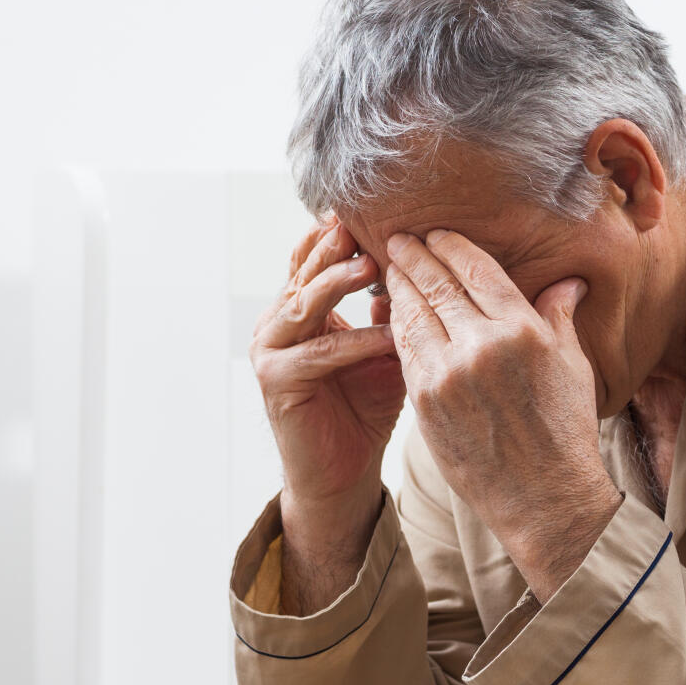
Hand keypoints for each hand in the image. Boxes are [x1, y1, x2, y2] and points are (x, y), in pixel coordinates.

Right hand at [250, 217, 402, 509]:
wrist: (342, 472)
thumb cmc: (366, 408)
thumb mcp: (383, 349)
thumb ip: (391, 312)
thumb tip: (415, 271)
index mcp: (298, 308)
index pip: (312, 259)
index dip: (337, 235)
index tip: (373, 212)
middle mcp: (277, 323)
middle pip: (304, 272)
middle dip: (336, 248)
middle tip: (367, 226)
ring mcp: (270, 351)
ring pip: (304, 304)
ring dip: (338, 283)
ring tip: (373, 267)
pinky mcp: (276, 382)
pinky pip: (319, 354)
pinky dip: (354, 343)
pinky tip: (386, 337)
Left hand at [382, 229, 622, 599]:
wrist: (545, 499)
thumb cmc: (564, 432)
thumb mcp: (572, 367)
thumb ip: (559, 316)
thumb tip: (569, 281)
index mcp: (522, 330)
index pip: (476, 269)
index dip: (450, 246)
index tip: (435, 233)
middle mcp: (482, 345)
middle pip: (437, 284)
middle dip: (413, 256)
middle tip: (397, 238)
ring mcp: (448, 374)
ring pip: (413, 313)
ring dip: (398, 286)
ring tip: (389, 269)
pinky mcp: (425, 401)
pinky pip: (403, 349)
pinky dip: (395, 324)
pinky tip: (391, 312)